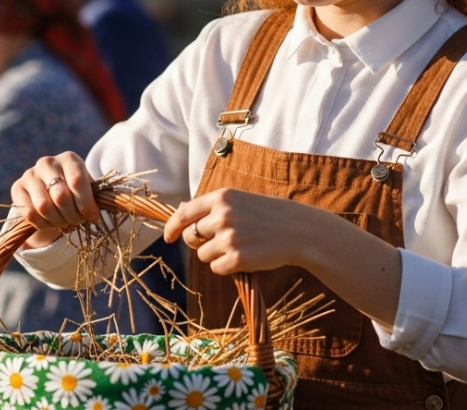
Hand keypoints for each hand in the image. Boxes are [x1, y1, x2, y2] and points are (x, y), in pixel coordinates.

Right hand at [9, 152, 101, 249]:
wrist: (51, 190)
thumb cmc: (76, 190)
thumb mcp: (89, 189)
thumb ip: (94, 199)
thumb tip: (95, 216)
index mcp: (69, 159)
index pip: (77, 182)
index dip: (86, 204)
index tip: (93, 217)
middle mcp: (47, 162)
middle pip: (61, 197)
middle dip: (72, 215)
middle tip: (77, 221)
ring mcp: (30, 174)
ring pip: (44, 207)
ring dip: (58, 221)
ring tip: (65, 222)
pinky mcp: (17, 188)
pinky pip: (30, 213)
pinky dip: (43, 224)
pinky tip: (51, 222)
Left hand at [163, 187, 316, 275]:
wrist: (299, 231)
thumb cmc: (268, 215)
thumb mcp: (240, 200)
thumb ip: (212, 207)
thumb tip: (181, 211)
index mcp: (221, 197)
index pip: (184, 212)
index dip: (172, 227)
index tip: (168, 237)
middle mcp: (222, 215)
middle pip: (191, 236)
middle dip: (199, 242)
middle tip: (218, 242)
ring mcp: (229, 237)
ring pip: (203, 255)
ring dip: (216, 255)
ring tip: (240, 247)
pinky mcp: (237, 258)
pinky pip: (216, 268)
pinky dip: (226, 267)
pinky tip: (244, 258)